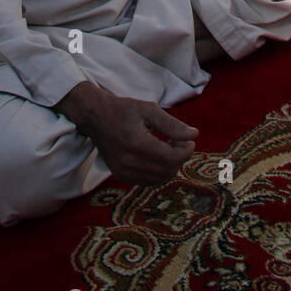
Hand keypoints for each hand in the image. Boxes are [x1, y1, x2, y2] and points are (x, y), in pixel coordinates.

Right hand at [55, 82, 197, 184]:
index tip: (189, 140)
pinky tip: (159, 156)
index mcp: (136, 143)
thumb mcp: (149, 109)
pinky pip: (148, 181)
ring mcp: (123, 172)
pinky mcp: (120, 176)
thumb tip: (194, 135)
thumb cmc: (123, 110)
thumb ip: (172, 124)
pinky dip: (159, 171)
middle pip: (167, 171)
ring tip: (170, 148)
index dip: (186, 151)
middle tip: (180, 142)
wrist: (95, 118)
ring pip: (159, 179)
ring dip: (171, 166)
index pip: (171, 158)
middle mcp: (128, 162)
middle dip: (180, 158)